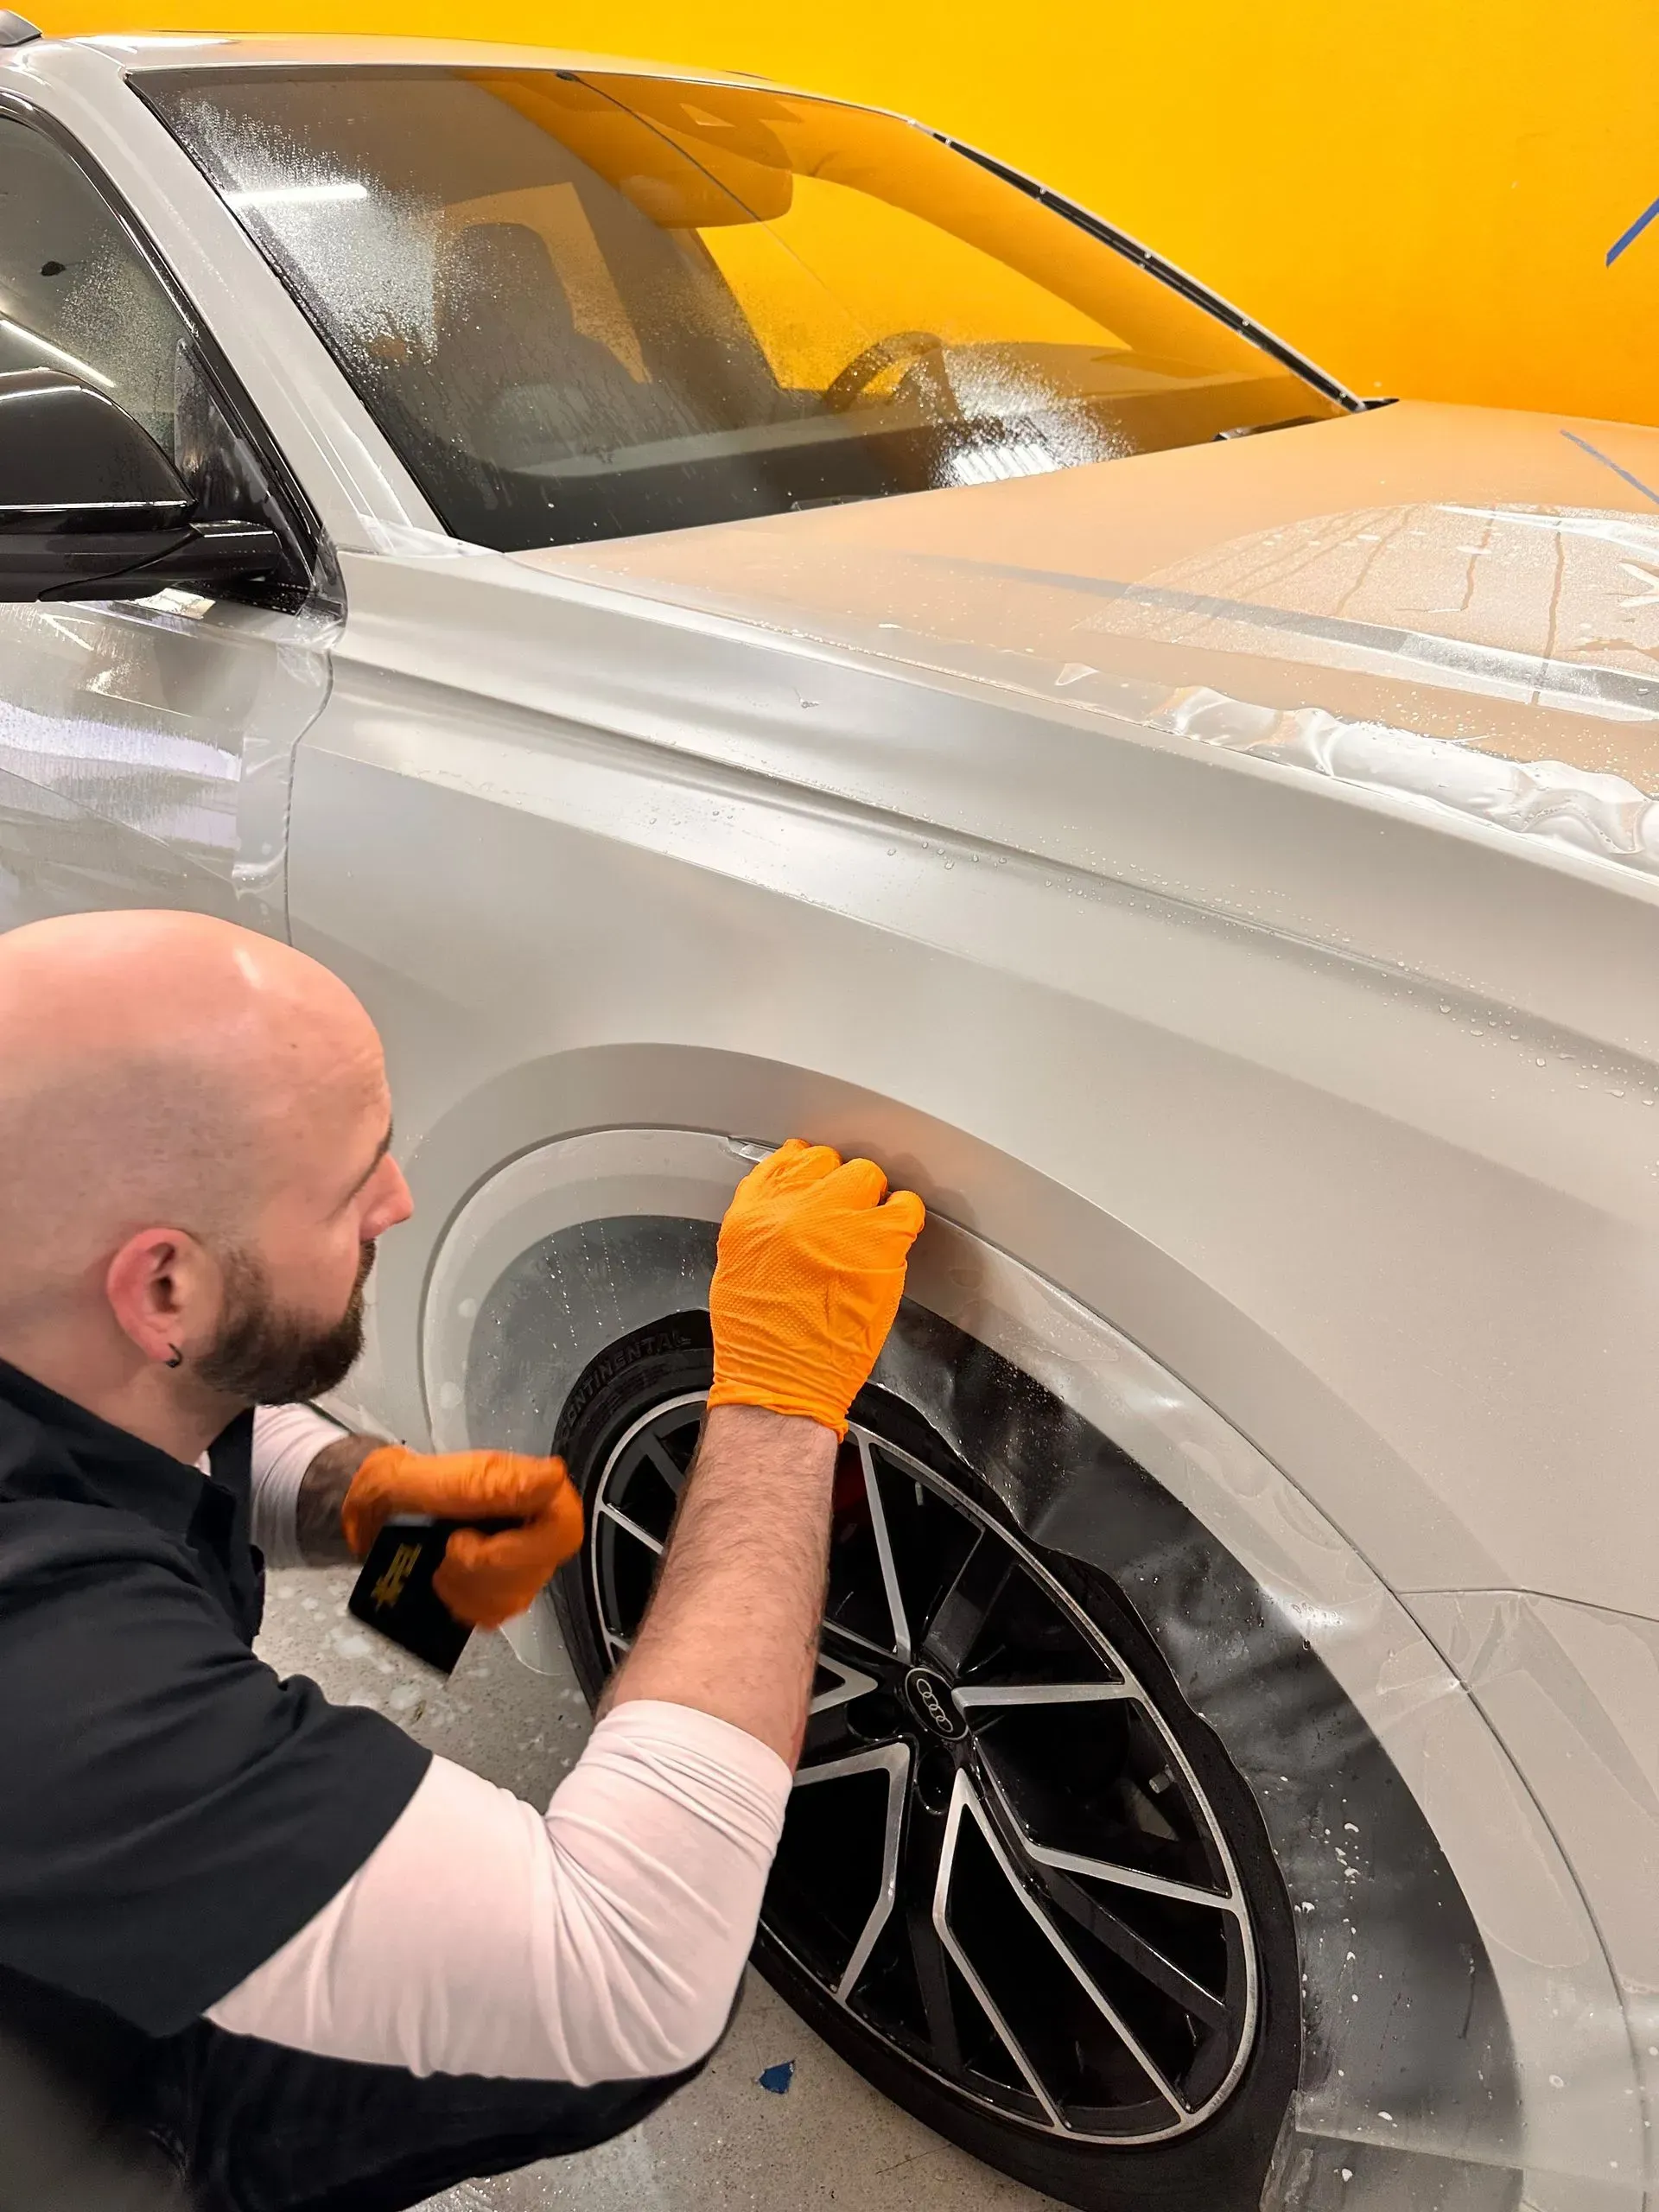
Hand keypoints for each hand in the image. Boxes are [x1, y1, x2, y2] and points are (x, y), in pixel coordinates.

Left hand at [341, 1446, 583, 1629]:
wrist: (374, 1516)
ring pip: (517, 1596)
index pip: (565, 1524)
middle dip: (481, 1568)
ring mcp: (522, 1560)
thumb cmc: (401, 1492)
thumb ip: (491, 1483)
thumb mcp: (430, 1480)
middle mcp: (534, 1524)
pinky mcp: (504, 1588)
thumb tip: (551, 1478)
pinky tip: (448, 1580)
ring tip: (442, 1563)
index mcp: (527, 1487)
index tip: (466, 1540)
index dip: (521, 1546)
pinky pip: (496, 1614)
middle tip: (448, 1550)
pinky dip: (463, 1602)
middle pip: (540, 1568)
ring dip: (467, 1586)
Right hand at [705, 1139, 924, 1438]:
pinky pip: (904, 1206)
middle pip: (828, 1164)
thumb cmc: (759, 1342)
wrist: (781, 1381)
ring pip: (866, 1176)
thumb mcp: (737, 1268)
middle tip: (845, 1216)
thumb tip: (788, 1214)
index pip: (785, 1162)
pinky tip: (897, 1237)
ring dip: (870, 1200)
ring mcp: (837, 1220)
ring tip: (871, 1228)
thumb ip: (763, 1229)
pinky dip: (905, 1217)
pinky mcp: (878, 1241)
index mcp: (753, 1214)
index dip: (808, 1173)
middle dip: (839, 1188)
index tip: (818, 1183)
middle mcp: (793, 1208)